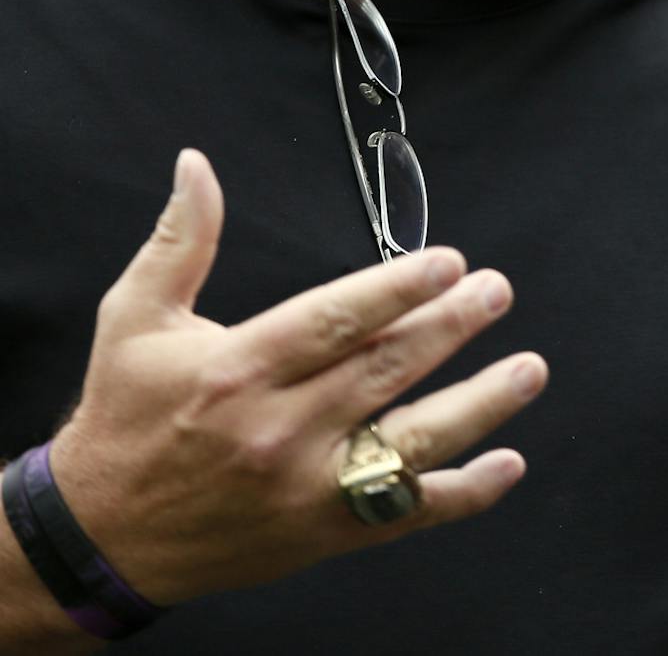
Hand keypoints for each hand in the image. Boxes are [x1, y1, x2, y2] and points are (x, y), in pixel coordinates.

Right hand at [45, 150, 545, 604]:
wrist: (101, 538)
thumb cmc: (125, 418)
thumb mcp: (135, 321)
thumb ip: (181, 241)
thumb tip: (197, 165)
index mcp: (237, 370)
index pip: (333, 322)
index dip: (396, 290)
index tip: (449, 261)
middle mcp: (276, 431)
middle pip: (383, 371)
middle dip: (450, 327)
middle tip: (497, 291)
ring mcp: (306, 488)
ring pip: (411, 444)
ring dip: (480, 405)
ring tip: (529, 368)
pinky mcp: (324, 533)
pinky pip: (407, 515)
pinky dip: (465, 494)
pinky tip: (510, 462)